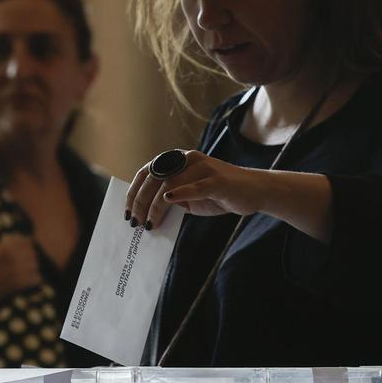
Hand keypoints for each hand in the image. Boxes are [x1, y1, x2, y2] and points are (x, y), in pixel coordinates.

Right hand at [0, 232, 41, 308]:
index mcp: (3, 248)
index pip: (25, 240)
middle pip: (32, 252)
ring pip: (35, 265)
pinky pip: (36, 279)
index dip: (23, 244)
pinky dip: (33, 279)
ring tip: (26, 271)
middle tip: (23, 261)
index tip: (18, 250)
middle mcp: (10, 258)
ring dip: (32, 267)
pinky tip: (26, 281)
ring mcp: (14, 272)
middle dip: (29, 255)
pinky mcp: (16, 285)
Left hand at [125, 150, 270, 227]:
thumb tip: (147, 214)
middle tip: (135, 222)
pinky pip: (196, 186)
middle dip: (140, 201)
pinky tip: (168, 201)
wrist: (254, 191)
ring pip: (170, 183)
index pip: (147, 172)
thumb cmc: (219, 194)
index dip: (133, 192)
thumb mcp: (190, 198)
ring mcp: (203, 167)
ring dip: (155, 205)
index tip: (126, 212)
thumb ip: (171, 199)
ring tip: (149, 223)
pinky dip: (181, 193)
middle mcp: (187, 159)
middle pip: (154, 178)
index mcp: (177, 161)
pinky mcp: (218, 180)